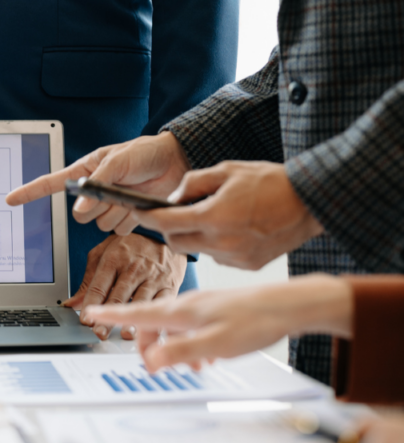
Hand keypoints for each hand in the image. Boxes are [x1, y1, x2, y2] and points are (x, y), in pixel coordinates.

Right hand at [6, 132, 189, 234]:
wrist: (177, 162)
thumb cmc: (147, 153)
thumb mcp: (119, 161)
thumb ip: (97, 185)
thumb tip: (79, 211)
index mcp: (86, 172)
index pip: (51, 184)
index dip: (30, 192)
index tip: (10, 199)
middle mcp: (94, 191)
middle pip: (81, 215)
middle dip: (98, 207)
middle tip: (117, 190)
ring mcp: (109, 205)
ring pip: (100, 225)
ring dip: (117, 213)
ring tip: (132, 195)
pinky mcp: (125, 217)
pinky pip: (118, 230)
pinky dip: (130, 220)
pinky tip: (139, 204)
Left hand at [65, 234, 185, 340]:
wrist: (163, 236)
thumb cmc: (129, 247)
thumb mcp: (103, 254)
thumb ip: (88, 280)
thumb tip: (71, 303)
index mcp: (114, 259)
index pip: (99, 286)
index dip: (91, 304)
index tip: (85, 320)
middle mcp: (133, 269)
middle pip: (118, 297)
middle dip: (109, 317)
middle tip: (99, 332)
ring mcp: (153, 278)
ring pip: (141, 301)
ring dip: (133, 319)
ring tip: (124, 334)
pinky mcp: (169, 285)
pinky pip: (163, 303)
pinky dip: (156, 316)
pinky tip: (150, 328)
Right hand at [83, 274, 352, 371]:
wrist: (288, 306)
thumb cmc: (256, 321)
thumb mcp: (216, 344)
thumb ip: (180, 352)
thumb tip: (151, 360)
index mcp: (180, 312)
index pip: (137, 314)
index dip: (111, 315)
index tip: (90, 313)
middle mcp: (187, 305)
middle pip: (151, 325)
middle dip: (148, 346)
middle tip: (154, 369)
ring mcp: (201, 306)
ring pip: (173, 328)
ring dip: (174, 349)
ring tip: (193, 368)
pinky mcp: (215, 309)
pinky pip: (190, 327)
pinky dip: (191, 344)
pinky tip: (208, 357)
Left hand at [133, 161, 323, 269]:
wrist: (310, 203)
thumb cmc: (270, 181)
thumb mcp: (227, 171)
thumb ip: (193, 183)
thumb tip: (172, 199)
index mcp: (214, 216)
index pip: (166, 222)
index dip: (147, 217)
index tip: (137, 212)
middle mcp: (221, 242)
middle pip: (176, 242)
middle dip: (171, 229)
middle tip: (176, 214)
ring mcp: (234, 257)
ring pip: (198, 250)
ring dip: (196, 236)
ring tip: (213, 217)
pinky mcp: (246, 265)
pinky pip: (219, 257)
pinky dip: (217, 245)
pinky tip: (232, 230)